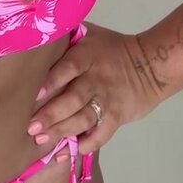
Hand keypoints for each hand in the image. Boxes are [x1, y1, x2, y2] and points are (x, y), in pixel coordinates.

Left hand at [27, 22, 161, 158]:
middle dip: (51, 114)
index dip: (52, 80)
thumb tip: (40, 31)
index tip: (34, 94)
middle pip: (73, 98)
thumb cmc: (112, 48)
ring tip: (43, 141)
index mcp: (88, 55)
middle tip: (31, 127)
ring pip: (84, 118)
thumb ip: (69, 35)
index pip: (69, 68)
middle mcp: (96, 78)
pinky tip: (70, 151)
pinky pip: (102, 134)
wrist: (151, 65)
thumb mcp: (91, 34)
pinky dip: (87, 144)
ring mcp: (107, 99)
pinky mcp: (117, 116)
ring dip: (63, 131)